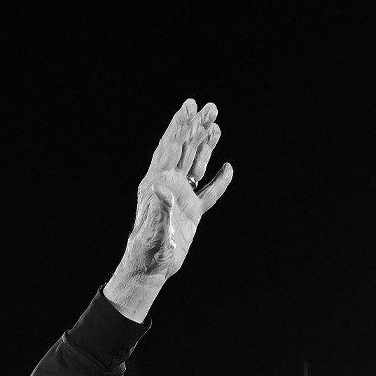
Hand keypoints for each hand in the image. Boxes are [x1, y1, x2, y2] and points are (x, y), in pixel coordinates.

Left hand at [104, 100, 233, 320]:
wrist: (149, 270)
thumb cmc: (147, 251)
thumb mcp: (154, 229)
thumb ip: (160, 207)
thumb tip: (163, 185)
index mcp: (156, 185)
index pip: (170, 149)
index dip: (179, 127)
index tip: (189, 106)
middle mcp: (168, 187)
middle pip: (184, 151)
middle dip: (194, 128)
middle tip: (208, 106)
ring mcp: (181, 199)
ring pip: (196, 166)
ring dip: (206, 146)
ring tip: (216, 124)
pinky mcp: (191, 213)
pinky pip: (208, 193)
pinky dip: (218, 181)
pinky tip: (227, 169)